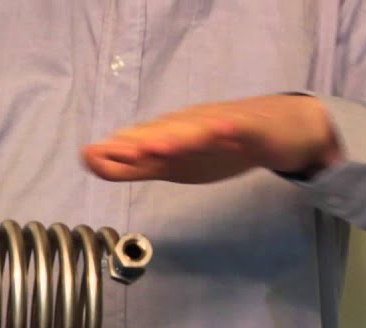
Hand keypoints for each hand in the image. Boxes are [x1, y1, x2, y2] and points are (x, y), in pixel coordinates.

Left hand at [81, 94, 340, 183]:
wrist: (276, 130)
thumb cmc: (219, 147)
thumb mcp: (171, 164)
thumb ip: (132, 166)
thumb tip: (91, 161)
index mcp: (169, 135)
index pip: (139, 142)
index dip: (116, 150)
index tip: (89, 156)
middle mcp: (189, 125)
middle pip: (163, 133)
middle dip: (141, 142)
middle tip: (122, 152)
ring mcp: (220, 123)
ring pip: (197, 129)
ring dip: (179, 136)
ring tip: (161, 146)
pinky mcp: (250, 128)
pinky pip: (238, 128)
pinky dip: (229, 129)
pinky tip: (223, 131)